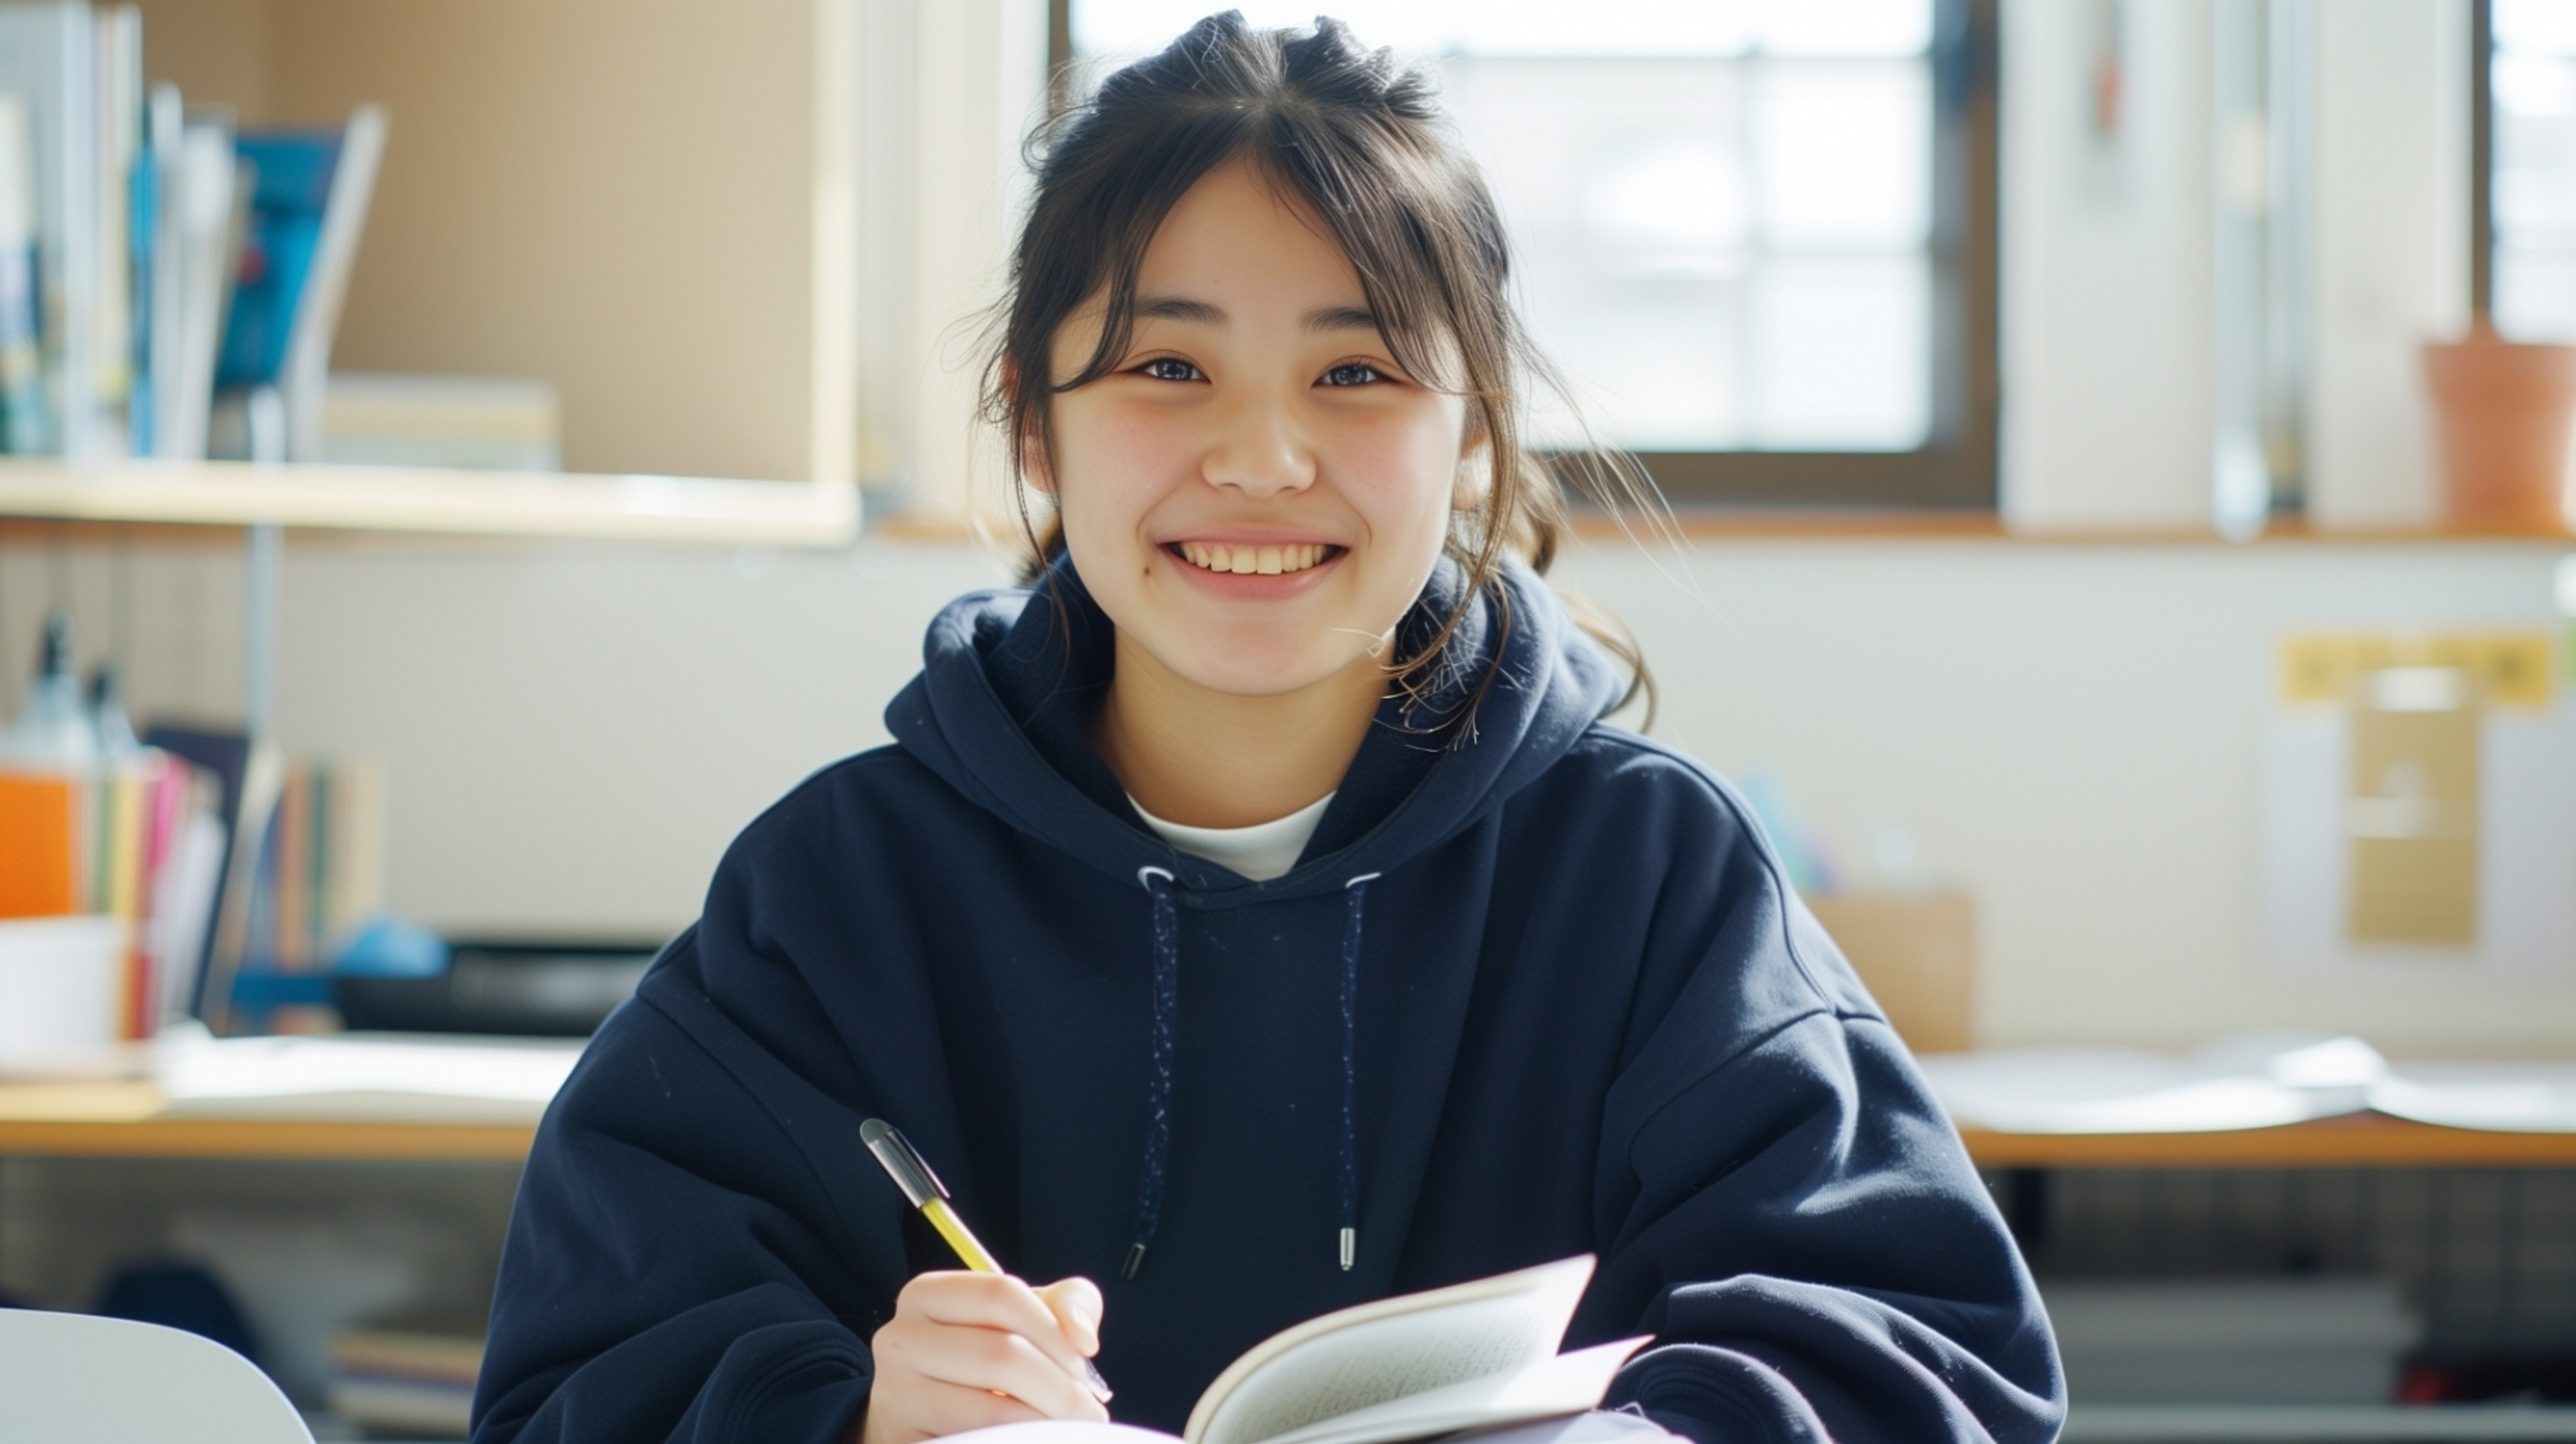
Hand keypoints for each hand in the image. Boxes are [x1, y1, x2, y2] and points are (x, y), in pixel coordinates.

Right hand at [859, 1272, 1107, 1443]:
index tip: (1084, 1357)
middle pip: (1002, 1355)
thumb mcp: (1020, 1317)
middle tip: (1089, 1409)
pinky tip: (1028, 1440)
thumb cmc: (980, 1361)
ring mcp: (896, 1399)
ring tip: (1066, 1429)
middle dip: (1062, 1387)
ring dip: (1046, 1425)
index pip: (1002, 1295)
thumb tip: (1083, 1338)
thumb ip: (1065, 1304)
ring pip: (993, 1413)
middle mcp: (899, 1341)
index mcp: (925, 1296)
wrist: (921, 1419)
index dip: (1055, 1328)